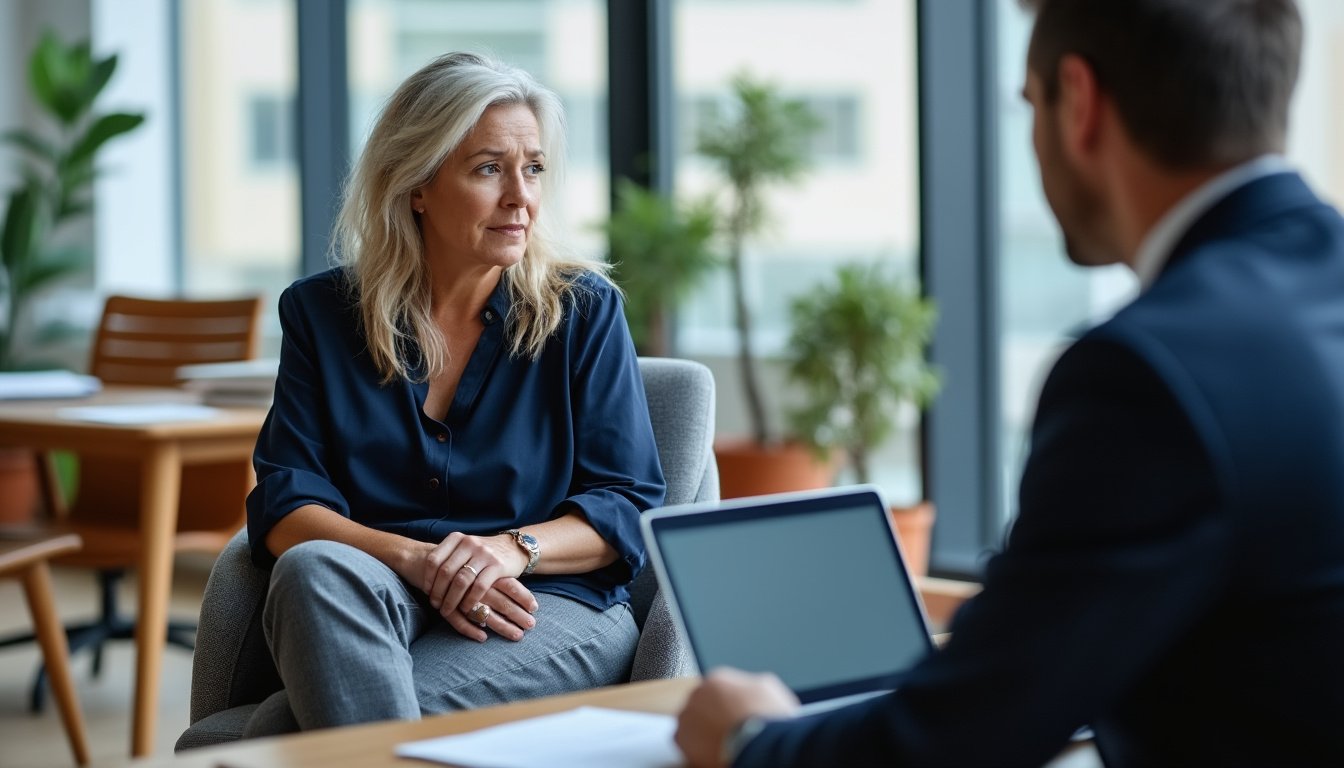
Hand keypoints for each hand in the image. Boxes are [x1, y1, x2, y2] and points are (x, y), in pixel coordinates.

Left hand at [422, 532, 537, 640]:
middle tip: (436, 605)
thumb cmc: (483, 553)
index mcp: (457, 539)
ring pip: (461, 581)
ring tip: (447, 610)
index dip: (428, 578)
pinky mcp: (498, 566)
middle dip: (438, 592)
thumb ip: (448, 558)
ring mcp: (484, 554)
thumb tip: (426, 580)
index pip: (434, 559)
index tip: (426, 592)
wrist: (513, 547)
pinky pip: (479, 587)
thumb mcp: (465, 548)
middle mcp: (469, 543)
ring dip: (452, 599)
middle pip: (446, 572)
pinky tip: (466, 608)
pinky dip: (470, 600)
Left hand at [676, 668, 799, 767]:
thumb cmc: (768, 717)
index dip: (728, 702)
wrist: (761, 745)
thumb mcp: (767, 688)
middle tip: (730, 727)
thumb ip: (749, 685)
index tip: (735, 712)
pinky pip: (686, 742)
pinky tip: (714, 750)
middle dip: (714, 714)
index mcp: (717, 679)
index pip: (717, 687)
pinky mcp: (682, 741)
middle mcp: (697, 695)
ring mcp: (687, 718)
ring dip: (703, 730)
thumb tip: (747, 691)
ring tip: (722, 741)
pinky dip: (697, 747)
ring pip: (692, 722)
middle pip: (702, 704)